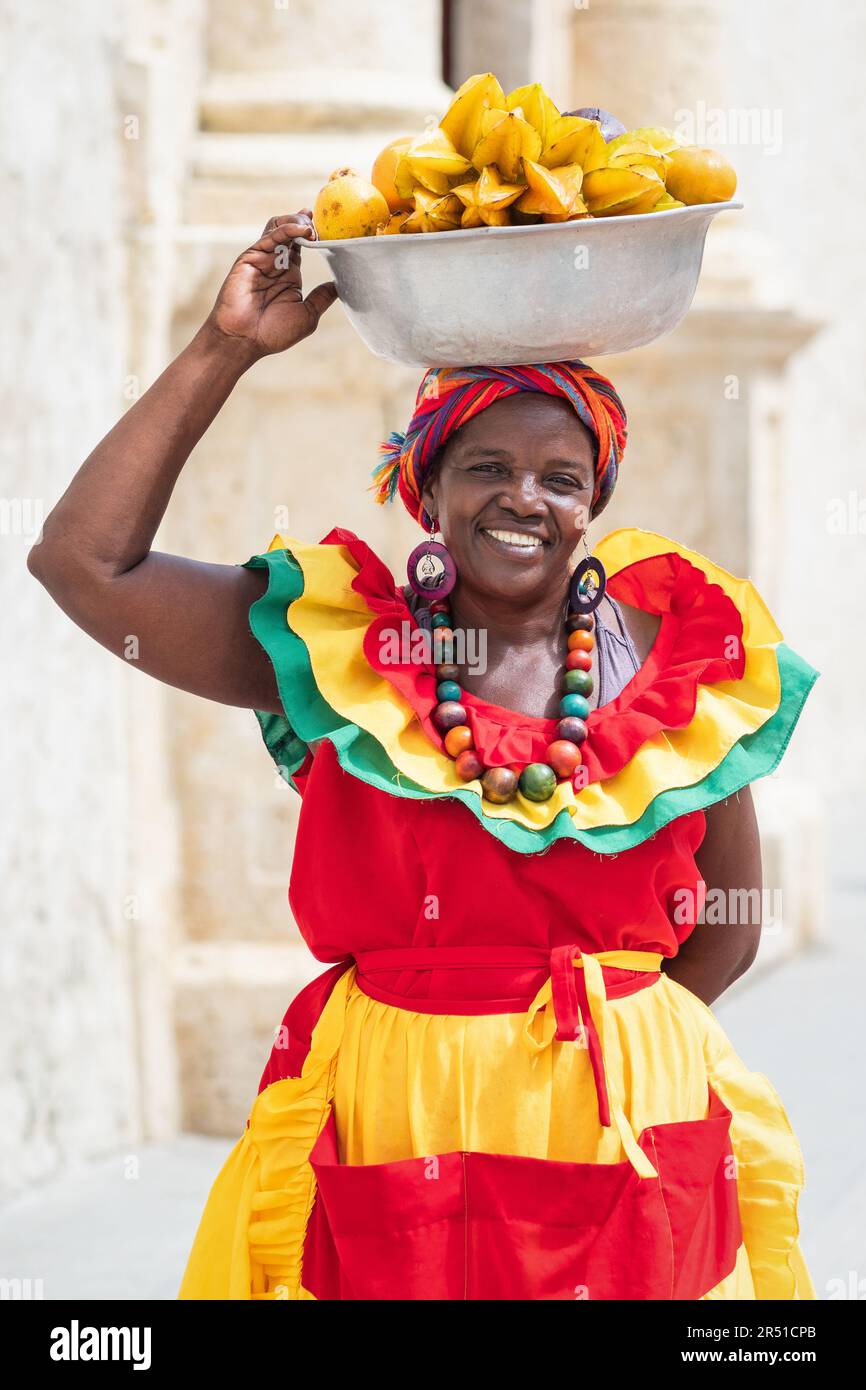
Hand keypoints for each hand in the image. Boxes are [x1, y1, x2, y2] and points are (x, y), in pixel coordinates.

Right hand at [205, 211, 337, 359]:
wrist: (244, 340)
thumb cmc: (273, 333)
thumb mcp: (307, 315)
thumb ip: (322, 297)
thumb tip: (341, 285)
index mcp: (289, 274)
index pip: (302, 244)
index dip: (314, 233)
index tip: (330, 226)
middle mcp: (275, 263)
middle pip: (291, 230)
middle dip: (307, 222)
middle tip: (323, 222)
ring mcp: (263, 258)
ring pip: (279, 227)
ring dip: (297, 221)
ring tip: (312, 225)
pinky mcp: (251, 257)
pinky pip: (270, 236)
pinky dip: (287, 229)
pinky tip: (303, 230)